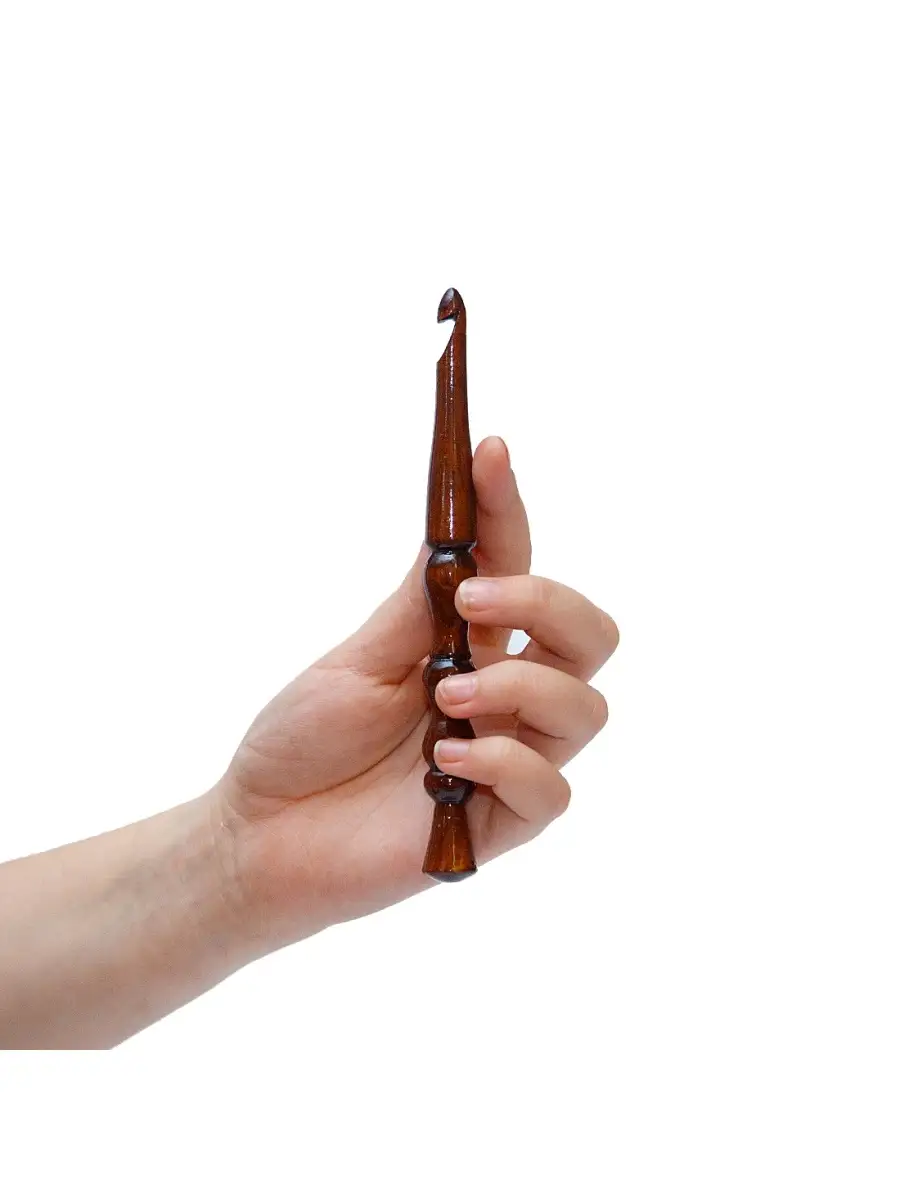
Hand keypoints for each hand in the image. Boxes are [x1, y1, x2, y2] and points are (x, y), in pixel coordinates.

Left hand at [212, 437, 617, 951]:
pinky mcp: (497, 826)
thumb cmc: (301, 741)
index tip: (489, 454)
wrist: (259, 834)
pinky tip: (444, 760)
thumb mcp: (359, 657)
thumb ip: (420, 605)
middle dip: (549, 604)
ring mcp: (507, 759)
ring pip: (586, 709)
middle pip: (590, 636)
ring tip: (445, 697)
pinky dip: (506, 762)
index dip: (509, 507)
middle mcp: (502, 695)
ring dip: (523, 686)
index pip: (516, 565)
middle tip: (476, 604)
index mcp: (468, 646)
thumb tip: (459, 528)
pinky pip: (550, 791)